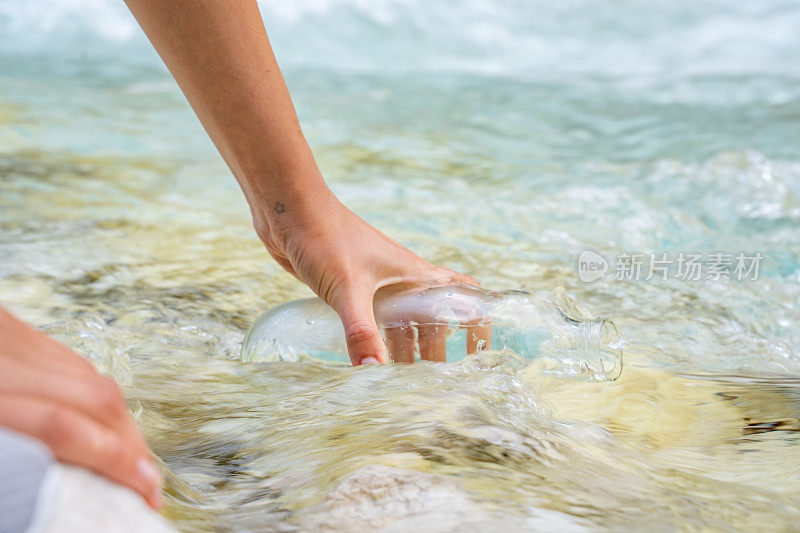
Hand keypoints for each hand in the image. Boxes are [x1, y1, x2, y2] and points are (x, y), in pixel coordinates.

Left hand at [0, 307, 162, 508]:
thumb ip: (16, 454)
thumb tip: (74, 476)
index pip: (62, 429)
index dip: (113, 462)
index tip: (144, 491)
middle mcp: (3, 357)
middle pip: (95, 398)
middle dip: (132, 443)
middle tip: (150, 480)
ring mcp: (13, 336)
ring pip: (93, 376)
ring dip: (121, 420)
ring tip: (133, 455)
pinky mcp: (17, 327)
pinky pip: (75, 360)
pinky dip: (98, 392)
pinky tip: (105, 418)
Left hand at [256, 188, 478, 365]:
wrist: (288, 209)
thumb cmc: (325, 236)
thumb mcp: (347, 287)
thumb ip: (361, 332)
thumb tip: (375, 373)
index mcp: (414, 274)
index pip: (463, 292)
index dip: (479, 317)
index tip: (483, 349)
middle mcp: (400, 278)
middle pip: (431, 317)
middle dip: (438, 347)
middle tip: (434, 381)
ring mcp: (374, 282)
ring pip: (401, 319)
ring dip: (406, 345)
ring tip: (403, 379)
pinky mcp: (349, 287)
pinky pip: (372, 317)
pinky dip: (377, 337)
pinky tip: (367, 356)